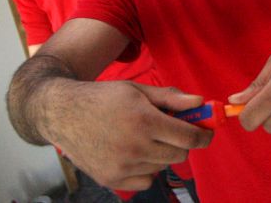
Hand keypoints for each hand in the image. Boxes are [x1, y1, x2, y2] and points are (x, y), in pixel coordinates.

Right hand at [46, 82, 210, 190]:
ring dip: (161, 154)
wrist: (63, 113)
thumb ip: (171, 98)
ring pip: (162, 167)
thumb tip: (200, 103)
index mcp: (144, 121)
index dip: (203, 136)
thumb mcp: (138, 90)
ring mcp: (122, 167)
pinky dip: (146, 169)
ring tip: (144, 137)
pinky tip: (133, 152)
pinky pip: (145, 181)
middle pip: (179, 154)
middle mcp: (135, 147)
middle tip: (171, 130)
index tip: (207, 133)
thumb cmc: (104, 97)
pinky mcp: (111, 179)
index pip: (189, 137)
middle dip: (181, 142)